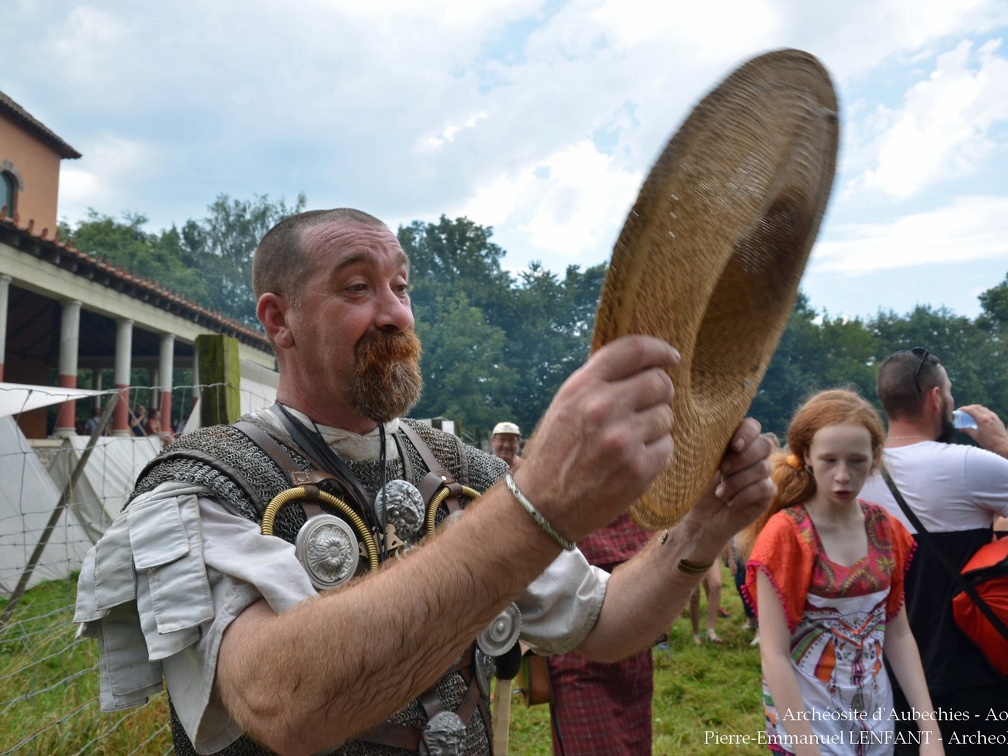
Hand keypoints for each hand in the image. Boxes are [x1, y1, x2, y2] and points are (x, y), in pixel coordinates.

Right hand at [515, 335, 678, 542]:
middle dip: (659, 393)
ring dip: (656, 425)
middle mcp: (603, 408)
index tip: (670, 357)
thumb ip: (600, 381)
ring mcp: (623, 439)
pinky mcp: (639, 469)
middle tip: (647, 407)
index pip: (633, 350)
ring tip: (631, 439)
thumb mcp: (566, 405)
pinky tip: (633, 459)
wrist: (543, 504)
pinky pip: (668, 446)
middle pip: (659, 382)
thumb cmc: (557, 451)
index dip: (658, 350)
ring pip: (667, 416)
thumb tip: (645, 364)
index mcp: (583, 387)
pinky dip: (656, 452)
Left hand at [677, 420, 774, 562]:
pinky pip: (765, 488)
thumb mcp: (701, 464)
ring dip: (738, 481)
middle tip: (722, 470)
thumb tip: (711, 432)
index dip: (747, 433)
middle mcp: (754, 455)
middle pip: (764, 445)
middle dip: (742, 459)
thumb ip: (712, 446)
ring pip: (763, 468)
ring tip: (720, 493)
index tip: (734, 446)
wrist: (701, 518)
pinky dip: (744, 495)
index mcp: (737, 442)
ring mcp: (763, 474)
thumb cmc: (698, 488)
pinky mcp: (768, 493)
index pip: (753, 426)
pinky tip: (731, 502)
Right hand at [958, 403, 1007, 457]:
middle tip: (964, 411)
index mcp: (982, 419)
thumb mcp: (976, 436)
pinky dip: (982, 412)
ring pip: (984, 409)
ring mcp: (994, 417)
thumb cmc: (989, 442)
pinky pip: (989, 412)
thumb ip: (968, 430)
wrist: (1003, 445)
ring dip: (976, 409)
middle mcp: (989, 416)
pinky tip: (980, 418)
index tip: (959, 410)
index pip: (971, 410)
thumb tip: (960, 428)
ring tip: (972, 414)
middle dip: (969, 407)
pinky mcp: (998, 420)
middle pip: (977, 407)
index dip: (964, 409)